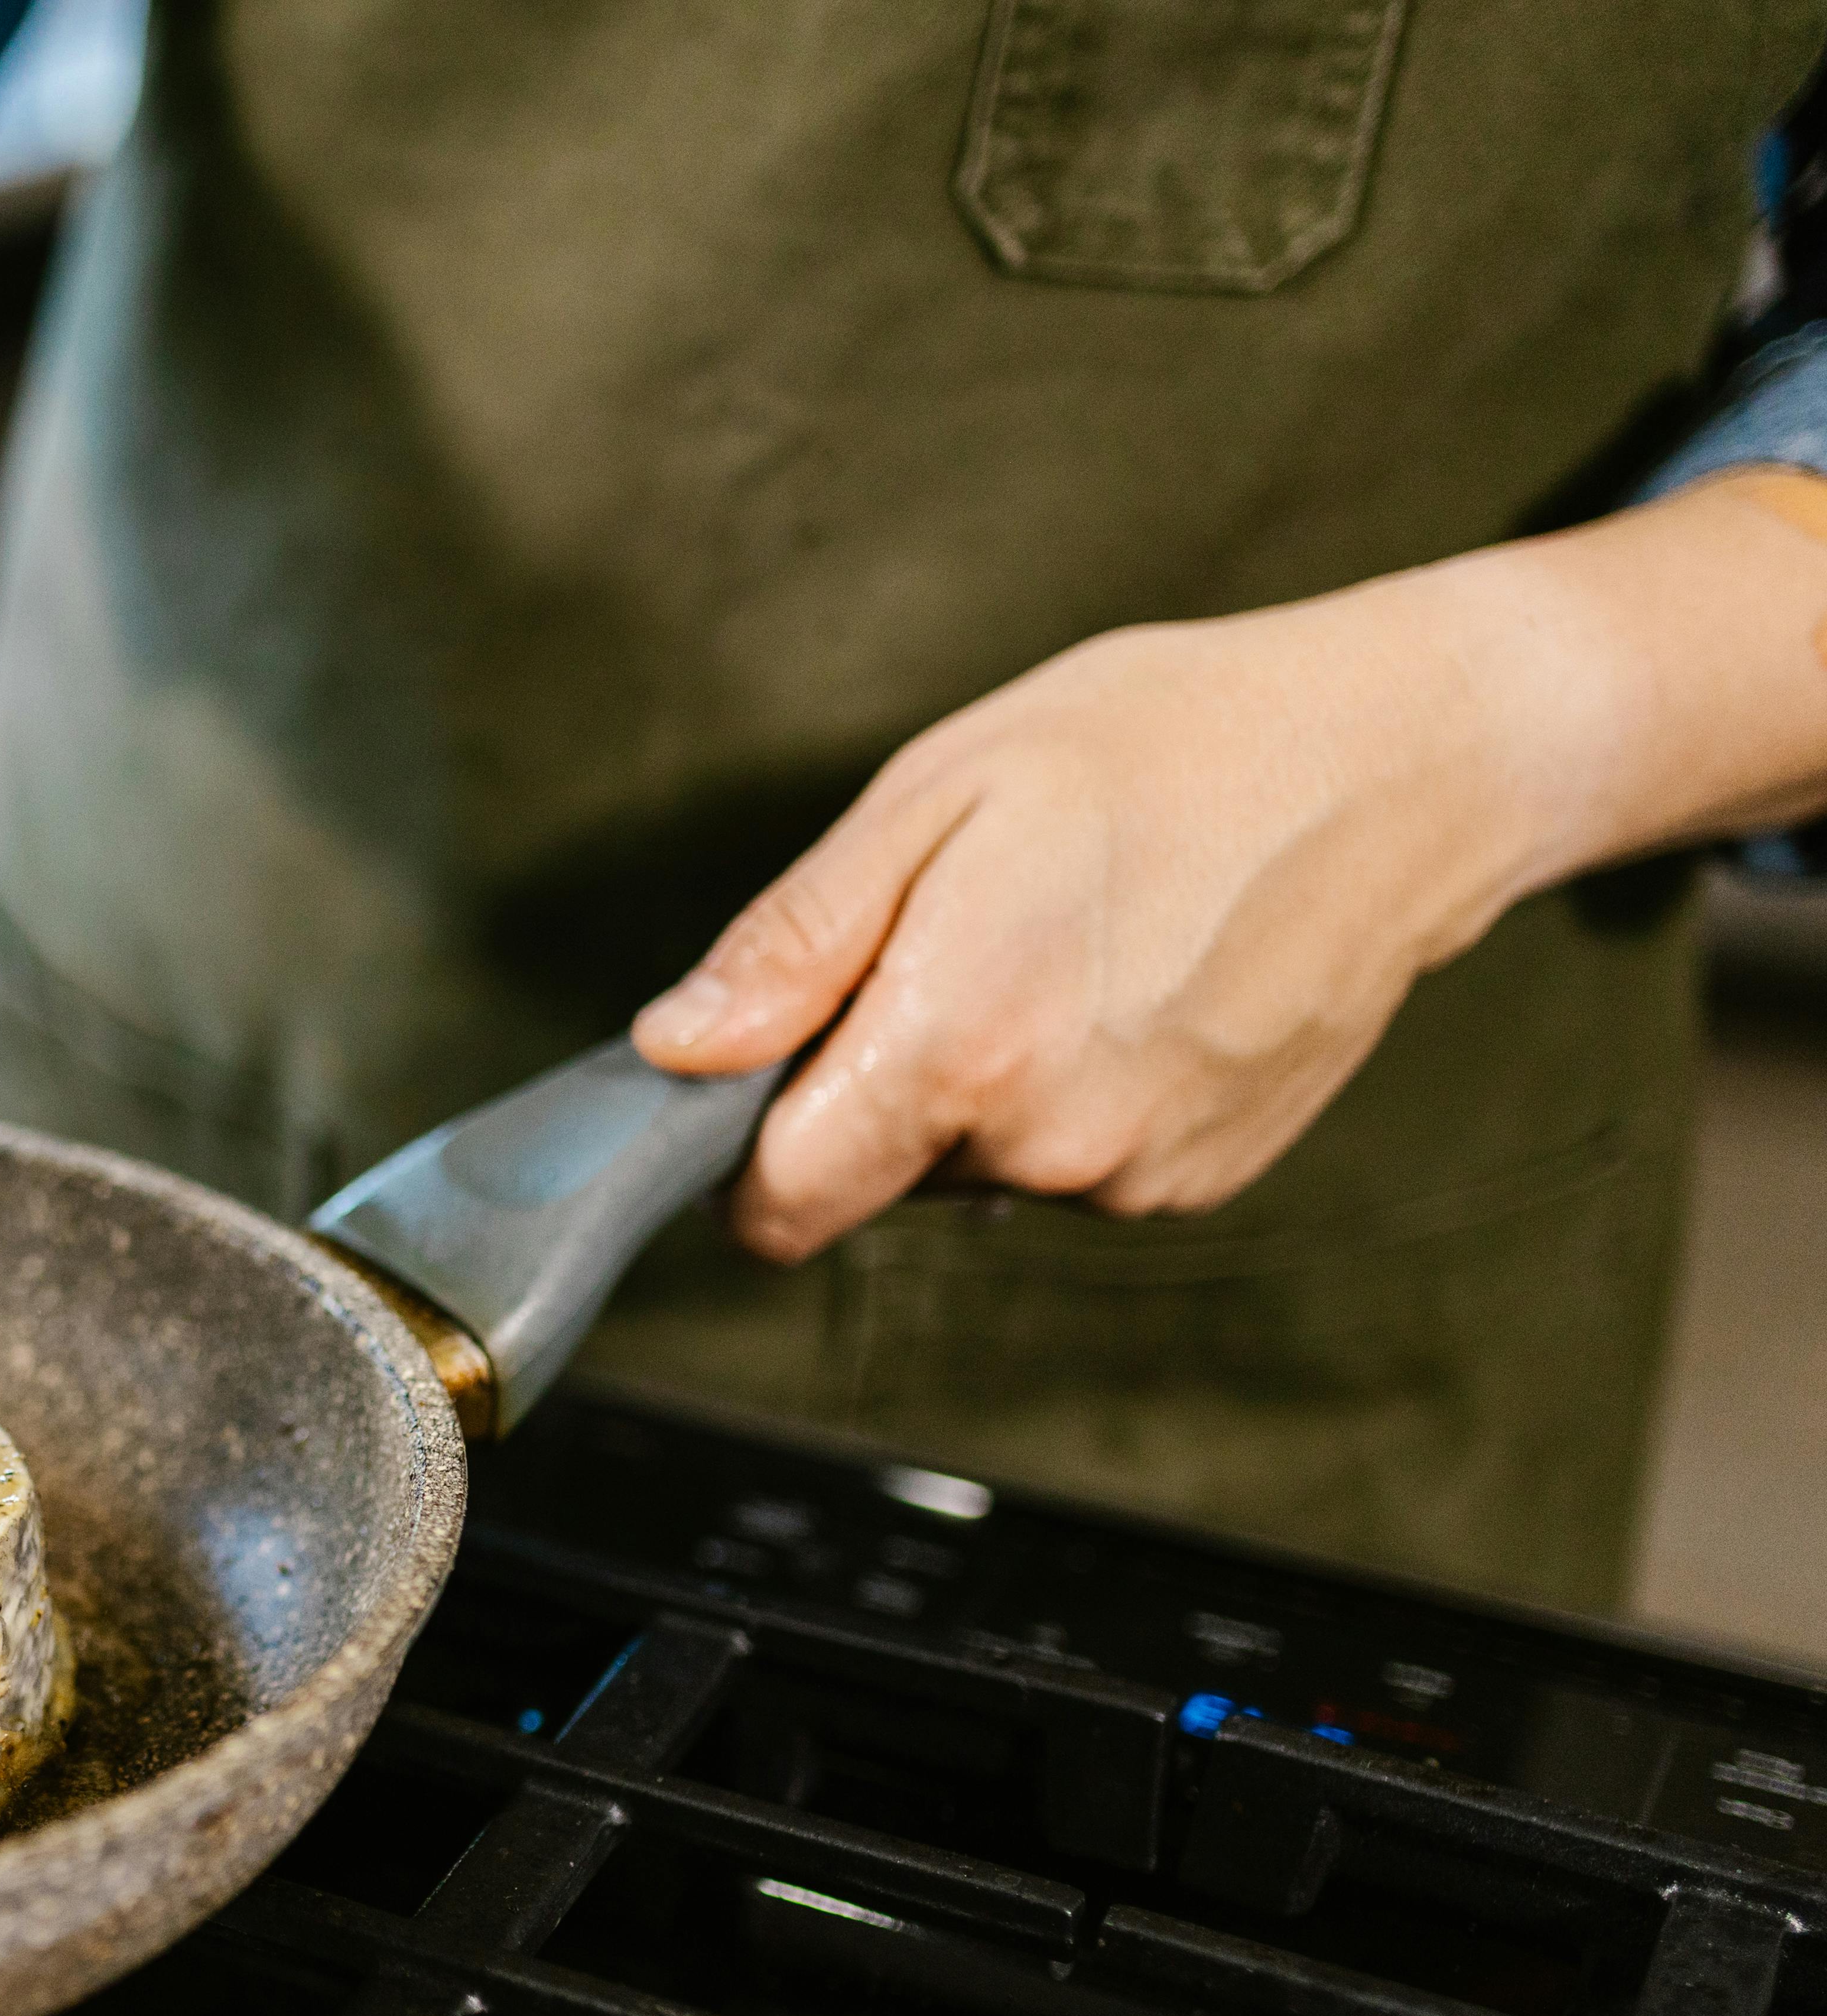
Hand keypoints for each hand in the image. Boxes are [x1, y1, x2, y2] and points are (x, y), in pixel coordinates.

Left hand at [629, 477, 1826, 1259]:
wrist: (1405, 764)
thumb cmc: (1164, 745)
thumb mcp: (937, 794)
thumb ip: (794, 945)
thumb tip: (675, 1048)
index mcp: (960, 1048)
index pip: (780, 1205)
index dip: (742, 1152)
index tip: (761, 1072)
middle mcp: (1049, 1144)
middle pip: (874, 1177)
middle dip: (876, 1084)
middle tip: (959, 936)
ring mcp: (1137, 1175)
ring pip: (978, 1169)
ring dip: (981, 1083)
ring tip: (1065, 942)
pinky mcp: (1203, 1179)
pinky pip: (1076, 1164)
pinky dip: (1075, 1092)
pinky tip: (1137, 983)